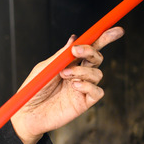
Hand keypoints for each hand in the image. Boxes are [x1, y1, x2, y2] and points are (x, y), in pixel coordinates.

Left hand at [10, 27, 123, 143]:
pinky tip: (75, 86)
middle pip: (97, 57)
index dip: (104, 37)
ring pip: (97, 74)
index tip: (116, 30)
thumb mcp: (45, 68)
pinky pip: (97, 91)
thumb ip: (61, 55)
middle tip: (76, 51)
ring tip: (64, 75)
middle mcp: (79, 73)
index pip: (90, 47)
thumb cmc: (34, 89)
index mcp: (70, 62)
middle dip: (91, 51)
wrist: (28, 112)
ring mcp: (83, 87)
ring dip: (82, 71)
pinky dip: (88, 85)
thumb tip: (74, 39)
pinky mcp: (84, 102)